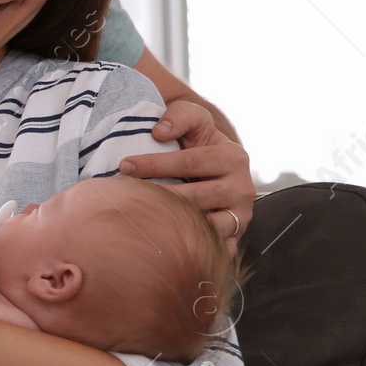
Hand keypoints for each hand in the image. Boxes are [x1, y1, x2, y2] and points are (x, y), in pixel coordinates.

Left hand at [119, 99, 255, 248]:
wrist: (216, 171)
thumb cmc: (199, 143)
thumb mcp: (194, 120)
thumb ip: (181, 115)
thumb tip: (160, 131)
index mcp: (233, 158)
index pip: (190, 162)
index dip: (155, 164)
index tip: (124, 165)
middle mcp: (242, 190)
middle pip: (193, 197)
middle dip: (156, 196)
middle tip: (124, 195)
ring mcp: (239, 217)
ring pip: (203, 226)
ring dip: (170, 224)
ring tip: (139, 219)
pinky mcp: (234, 240)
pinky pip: (211, 249)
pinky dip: (188, 248)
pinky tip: (159, 242)